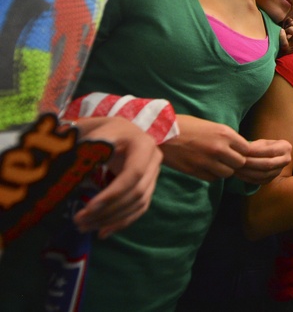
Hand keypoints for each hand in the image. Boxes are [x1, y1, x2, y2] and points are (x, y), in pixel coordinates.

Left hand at [72, 117, 161, 238]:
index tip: (88, 207)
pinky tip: (103, 232)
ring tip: (85, 227)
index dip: (112, 193)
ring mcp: (153, 175)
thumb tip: (69, 172)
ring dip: (112, 219)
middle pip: (136, 192)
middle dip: (108, 210)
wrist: (117, 130)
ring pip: (138, 203)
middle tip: (80, 221)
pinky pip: (140, 208)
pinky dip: (122, 222)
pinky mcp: (148, 186)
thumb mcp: (94, 134)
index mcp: (143, 145)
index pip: (133, 174)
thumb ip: (84, 152)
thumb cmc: (102, 131)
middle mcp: (154, 161)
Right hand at [160, 115, 249, 180]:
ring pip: (227, 173)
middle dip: (235, 162)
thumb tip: (237, 148)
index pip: (247, 149)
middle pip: (239, 163)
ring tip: (215, 163)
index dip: (242, 151)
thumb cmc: (184, 125)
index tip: (236, 151)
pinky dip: (212, 175)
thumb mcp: (210, 126)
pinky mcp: (195, 170)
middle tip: (227, 159)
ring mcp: (207, 161)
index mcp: (224, 133)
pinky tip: (205, 167)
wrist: (160, 131)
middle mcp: (218, 148)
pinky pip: (212, 178)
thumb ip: (224, 137)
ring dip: (224, 170)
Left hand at [234, 139, 291, 184]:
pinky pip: (258, 181)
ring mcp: (279, 172)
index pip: (271, 151)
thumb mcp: (262, 142)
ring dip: (247, 172)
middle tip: (238, 160)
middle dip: (251, 163)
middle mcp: (286, 160)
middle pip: (268, 164)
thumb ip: (255, 146)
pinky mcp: (270, 180)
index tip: (244, 150)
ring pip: (263, 174)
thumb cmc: (265, 145)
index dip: (257, 152)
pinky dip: (247, 178)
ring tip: (236, 167)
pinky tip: (238, 173)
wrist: (271, 155)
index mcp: (285, 147)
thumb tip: (243, 151)